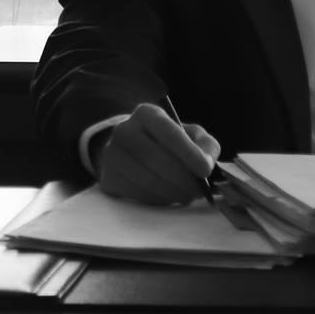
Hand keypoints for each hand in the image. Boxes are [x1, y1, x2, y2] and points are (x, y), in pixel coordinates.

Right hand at [95, 102, 221, 204]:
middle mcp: (124, 129)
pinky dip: (156, 199)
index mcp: (147, 113)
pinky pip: (135, 193)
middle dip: (181, 179)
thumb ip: (206, 145)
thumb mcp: (191, 135)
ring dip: (171, 192)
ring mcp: (111, 154)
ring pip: (145, 179)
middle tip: (198, 191)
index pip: (168, 132)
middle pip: (155, 158)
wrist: (133, 150)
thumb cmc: (169, 143)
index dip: (188, 152)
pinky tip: (167, 196)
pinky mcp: (107, 177)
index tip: (206, 170)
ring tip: (185, 195)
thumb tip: (207, 163)